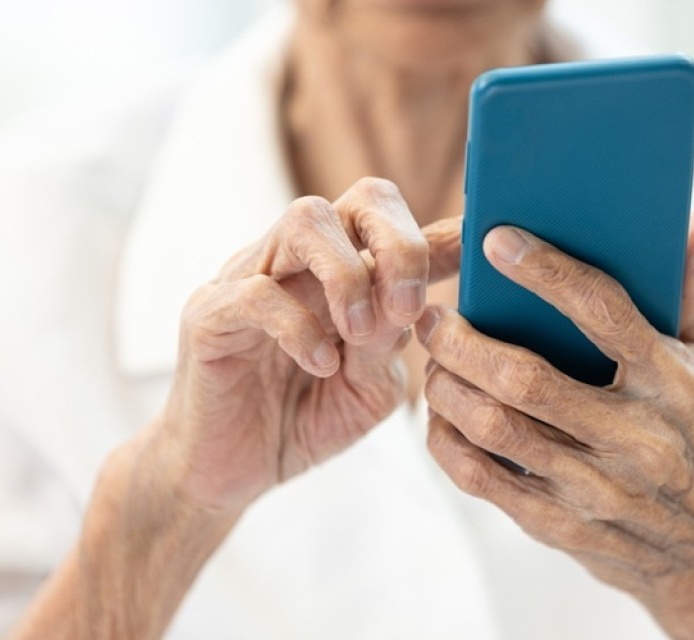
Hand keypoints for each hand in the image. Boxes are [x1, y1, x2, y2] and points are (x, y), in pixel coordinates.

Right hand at [158, 177, 457, 514]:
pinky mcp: (210, 314)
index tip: (483, 247)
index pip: (397, 227)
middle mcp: (301, 262)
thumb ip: (390, 342)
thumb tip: (419, 300)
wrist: (232, 472)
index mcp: (345, 273)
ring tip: (359, 333)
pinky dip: (299, 327)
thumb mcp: (370, 387)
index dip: (444, 234)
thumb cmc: (305, 420)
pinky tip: (319, 365)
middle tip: (408, 306)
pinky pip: (257, 292)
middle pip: (359, 198)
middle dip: (400, 242)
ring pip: (306, 220)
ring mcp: (251, 277)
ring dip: (350, 274)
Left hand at [419, 210, 693, 638]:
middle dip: (460, 339)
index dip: (543, 270)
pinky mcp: (561, 526)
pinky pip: (481, 478)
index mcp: (673, 382)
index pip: (602, 310)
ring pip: (492, 427)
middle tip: (432, 316)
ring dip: (446, 386)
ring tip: (433, 360)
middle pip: (523, 377)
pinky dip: (447, 441)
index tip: (493, 241)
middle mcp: (636, 437)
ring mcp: (596, 489)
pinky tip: (441, 416)